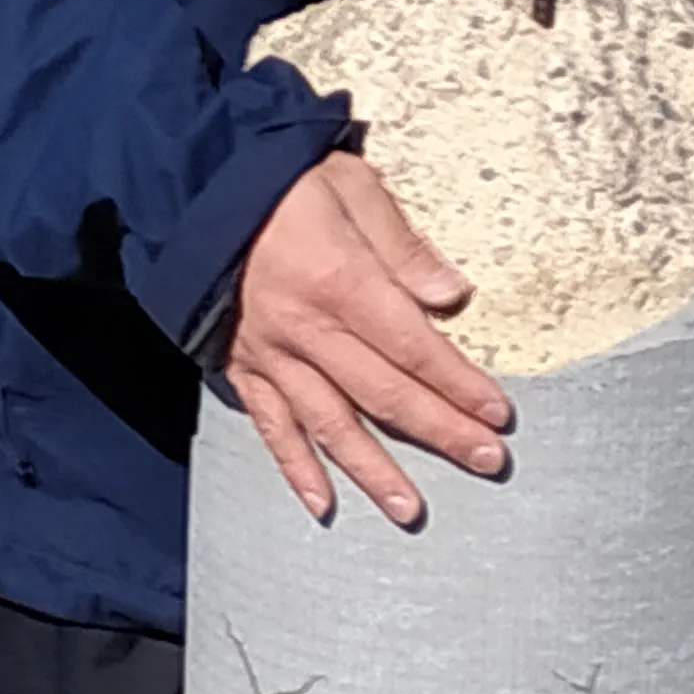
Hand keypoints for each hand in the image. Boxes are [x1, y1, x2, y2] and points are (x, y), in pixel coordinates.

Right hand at [221, 148, 507, 529]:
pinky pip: (271, 426)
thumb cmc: (283, 182)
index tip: (497, 414)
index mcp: (340, 281)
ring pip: (330, 424)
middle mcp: (305, 328)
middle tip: (487, 462)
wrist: (197, 189)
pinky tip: (322, 504)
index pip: (414, 346)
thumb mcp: (352, 186)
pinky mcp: (243, 367)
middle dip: (440, 431)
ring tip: (410, 510)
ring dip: (374, 471)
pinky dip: (296, 468)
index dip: (459, 384)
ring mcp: (272, 354)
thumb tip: (450, 295)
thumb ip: (402, 245)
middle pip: (384, 394)